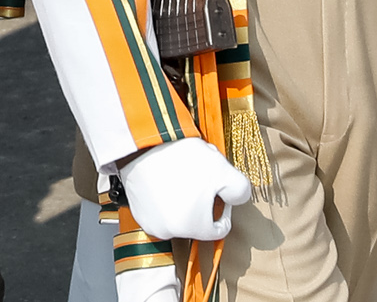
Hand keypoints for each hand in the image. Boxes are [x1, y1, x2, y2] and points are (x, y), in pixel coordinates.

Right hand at [118, 137, 253, 242]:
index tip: (217, 188)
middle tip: (199, 175)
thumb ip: (240, 191)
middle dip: (202, 200)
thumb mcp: (224, 171)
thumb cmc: (182, 158)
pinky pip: (158, 209)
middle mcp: (169, 232)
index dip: (224, 207)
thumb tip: (236, 200)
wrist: (142, 143)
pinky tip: (165, 176)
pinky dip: (164, 197)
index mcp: (193, 228)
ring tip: (182, 173)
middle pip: (197, 220)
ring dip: (183, 199)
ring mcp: (149, 222)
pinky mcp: (136, 211)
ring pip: (177, 214)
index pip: (219, 228)